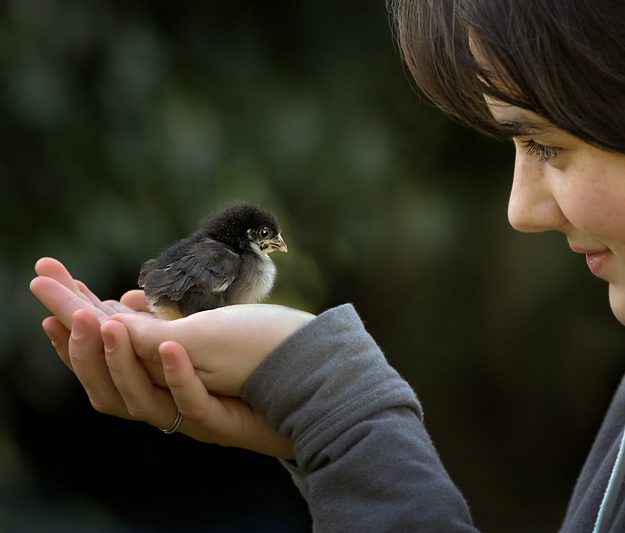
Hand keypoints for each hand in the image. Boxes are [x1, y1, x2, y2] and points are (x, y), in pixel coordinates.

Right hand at [30, 257, 309, 457]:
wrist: (306, 391)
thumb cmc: (253, 359)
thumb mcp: (199, 334)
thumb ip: (159, 326)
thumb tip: (124, 300)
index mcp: (156, 384)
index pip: (101, 370)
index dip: (72, 347)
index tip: (50, 313)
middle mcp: (167, 406)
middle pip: (108, 392)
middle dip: (84, 354)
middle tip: (70, 315)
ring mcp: (193, 418)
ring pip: (141, 402)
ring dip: (122, 361)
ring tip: (110, 323)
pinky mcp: (222, 423)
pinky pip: (192, 405)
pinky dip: (179, 376)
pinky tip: (175, 344)